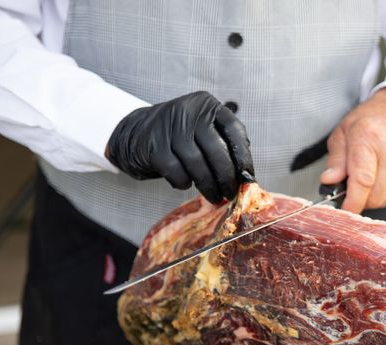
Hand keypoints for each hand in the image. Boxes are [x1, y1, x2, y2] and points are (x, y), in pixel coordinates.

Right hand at [106, 92, 253, 203]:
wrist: (137, 132)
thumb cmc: (179, 136)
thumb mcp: (203, 129)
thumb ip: (224, 144)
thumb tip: (247, 176)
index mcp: (207, 106)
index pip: (233, 130)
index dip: (243, 156)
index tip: (248, 177)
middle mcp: (189, 112)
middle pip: (216, 149)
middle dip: (226, 177)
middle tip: (230, 193)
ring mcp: (169, 128)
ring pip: (196, 163)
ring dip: (208, 185)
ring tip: (214, 196)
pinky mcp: (154, 146)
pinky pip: (175, 171)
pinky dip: (184, 182)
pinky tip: (186, 184)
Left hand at [320, 88, 385, 212]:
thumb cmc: (369, 121)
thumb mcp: (342, 133)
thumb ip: (335, 161)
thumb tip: (329, 181)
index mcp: (370, 138)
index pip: (362, 180)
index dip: (352, 202)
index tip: (343, 211)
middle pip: (374, 196)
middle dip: (360, 197)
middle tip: (352, 184)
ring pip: (385, 199)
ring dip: (373, 195)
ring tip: (370, 174)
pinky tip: (384, 174)